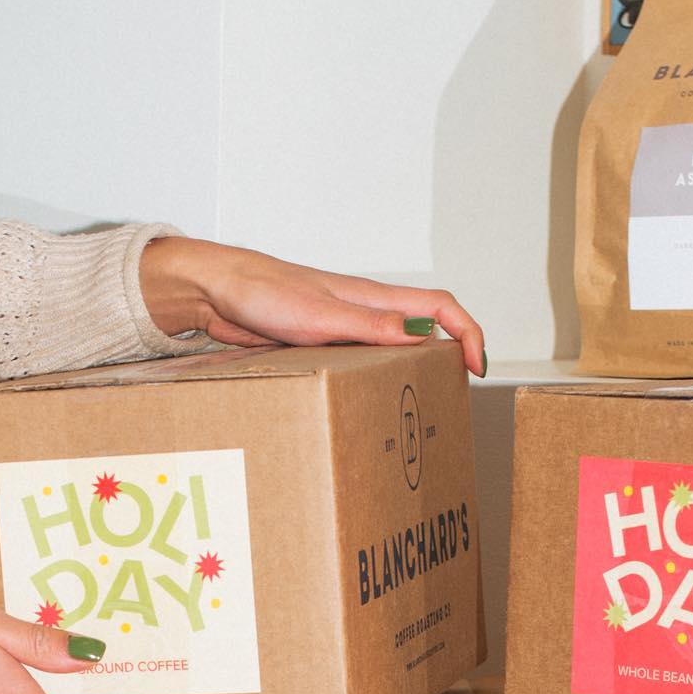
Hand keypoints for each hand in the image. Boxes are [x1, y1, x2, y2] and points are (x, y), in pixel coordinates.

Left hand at [138, 236, 486, 376]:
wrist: (217, 292)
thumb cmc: (262, 292)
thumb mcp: (321, 315)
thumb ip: (371, 326)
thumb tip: (423, 337)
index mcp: (371, 298)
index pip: (439, 307)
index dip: (467, 334)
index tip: (475, 367)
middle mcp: (363, 310)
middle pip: (424, 327)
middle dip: (449, 354)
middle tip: (454, 392)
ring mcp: (342, 327)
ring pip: (393, 345)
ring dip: (412, 368)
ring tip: (420, 400)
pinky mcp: (320, 343)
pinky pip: (359, 359)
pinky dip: (374, 376)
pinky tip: (368, 399)